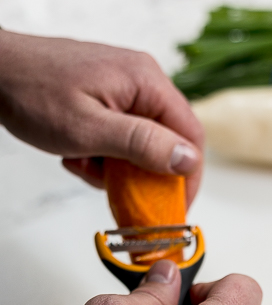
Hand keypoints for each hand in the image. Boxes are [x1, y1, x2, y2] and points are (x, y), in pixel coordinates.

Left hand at [0, 31, 202, 204]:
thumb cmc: (33, 92)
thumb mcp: (90, 129)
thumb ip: (143, 144)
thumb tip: (187, 160)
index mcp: (146, 82)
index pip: (190, 135)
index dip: (188, 177)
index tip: (177, 207)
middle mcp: (141, 82)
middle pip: (167, 142)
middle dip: (145, 174)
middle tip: (124, 193)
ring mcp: (123, 90)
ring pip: (141, 145)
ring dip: (117, 168)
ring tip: (86, 165)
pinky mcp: (107, 100)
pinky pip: (120, 139)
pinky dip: (102, 156)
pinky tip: (78, 154)